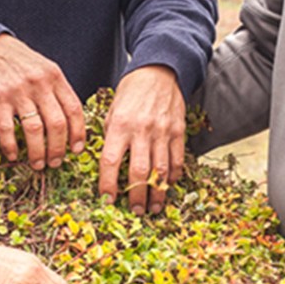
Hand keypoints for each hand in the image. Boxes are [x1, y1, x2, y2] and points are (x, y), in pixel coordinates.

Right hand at [0, 34, 84, 170]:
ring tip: (39, 164)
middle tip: (56, 162)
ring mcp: (19, 91)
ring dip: (38, 152)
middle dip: (58, 148)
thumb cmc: (23, 64)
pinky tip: (13, 156)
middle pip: (57, 123)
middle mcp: (40, 84)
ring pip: (34, 129)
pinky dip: (11, 146)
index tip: (77, 149)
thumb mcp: (47, 70)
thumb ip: (58, 92)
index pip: (74, 109)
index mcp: (56, 77)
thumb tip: (73, 125)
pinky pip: (7, 128)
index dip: (78, 133)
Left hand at [97, 66, 185, 213]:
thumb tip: (106, 164)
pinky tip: (168, 186)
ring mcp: (162, 132)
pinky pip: (177, 159)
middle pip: (138, 171)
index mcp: (120, 125)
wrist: (159, 72)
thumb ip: (110, 136)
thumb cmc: (131, 92)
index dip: (108, 184)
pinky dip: (173, 176)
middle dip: (136, 196)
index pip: (110, 161)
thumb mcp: (112, 110)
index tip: (107, 199)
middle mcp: (141, 131)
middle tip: (135, 211)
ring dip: (157, 192)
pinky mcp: (178, 131)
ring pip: (160, 170)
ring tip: (154, 208)